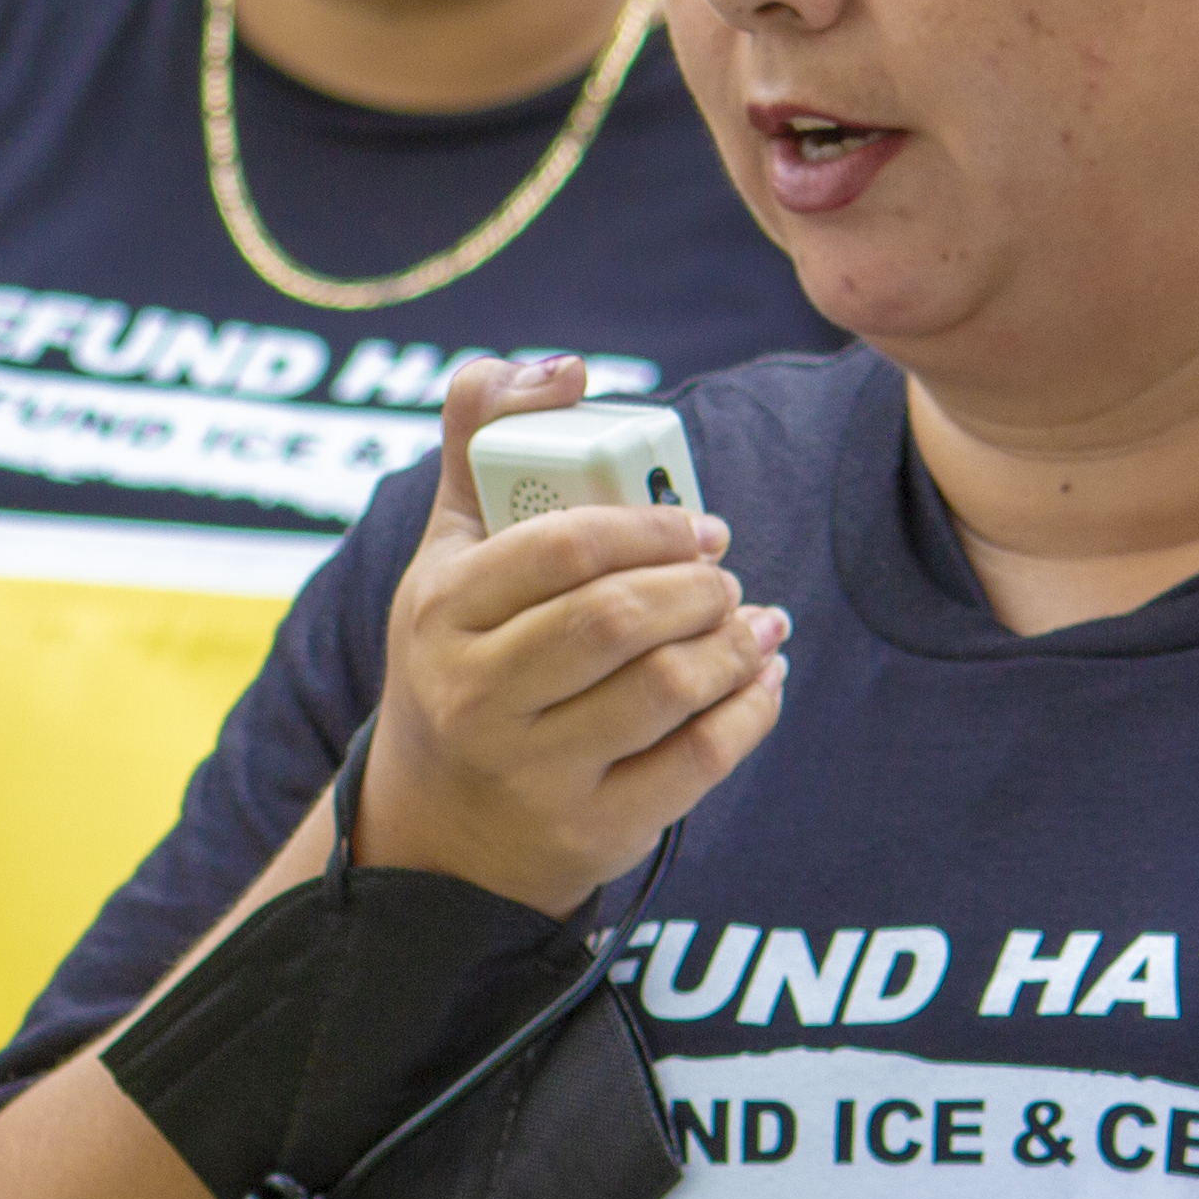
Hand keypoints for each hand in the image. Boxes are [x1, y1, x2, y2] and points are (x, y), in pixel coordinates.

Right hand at [361, 355, 784, 914]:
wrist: (435, 830)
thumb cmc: (456, 660)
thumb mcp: (444, 553)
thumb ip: (482, 439)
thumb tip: (565, 366)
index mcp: (440, 609)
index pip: (561, 547)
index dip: (650, 525)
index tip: (700, 523)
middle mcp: (475, 695)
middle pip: (617, 620)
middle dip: (696, 586)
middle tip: (725, 573)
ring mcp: (533, 772)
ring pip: (664, 690)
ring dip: (732, 645)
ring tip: (755, 621)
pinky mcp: (591, 832)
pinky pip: (697, 763)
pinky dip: (750, 712)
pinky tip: (763, 679)